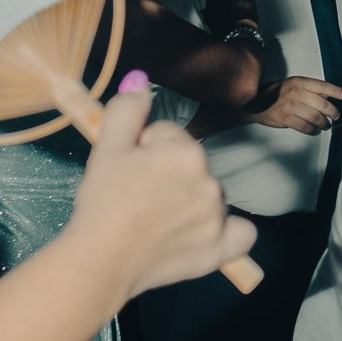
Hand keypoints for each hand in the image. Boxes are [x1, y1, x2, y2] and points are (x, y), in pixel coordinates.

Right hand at [67, 87, 256, 299]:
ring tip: (156, 222)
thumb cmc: (102, 203)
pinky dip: (229, 233)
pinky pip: (242, 234)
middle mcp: (210, 180)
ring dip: (190, 203)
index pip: (168, 137)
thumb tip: (141, 80)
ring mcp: (218, 216)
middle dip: (168, 175)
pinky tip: (209, 234)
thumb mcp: (106, 147)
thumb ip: (126, 109)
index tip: (127, 170)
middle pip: (190, 166)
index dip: (144, 150)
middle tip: (137, 198)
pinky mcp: (220, 248)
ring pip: (209, 197)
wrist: (99, 260)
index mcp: (186, 151)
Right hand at [250, 76, 341, 134]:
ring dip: (323, 123)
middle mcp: (296, 93)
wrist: (257, 102)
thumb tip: (329, 95)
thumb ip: (310, 89)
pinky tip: (314, 130)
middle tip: (336, 115)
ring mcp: (291, 106)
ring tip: (325, 124)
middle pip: (322, 104)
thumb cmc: (277, 93)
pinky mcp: (286, 118)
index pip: (323, 85)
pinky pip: (305, 126)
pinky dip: (312, 130)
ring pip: (315, 117)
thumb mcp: (293, 84)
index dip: (336, 91)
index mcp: (300, 82)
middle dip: (333, 112)